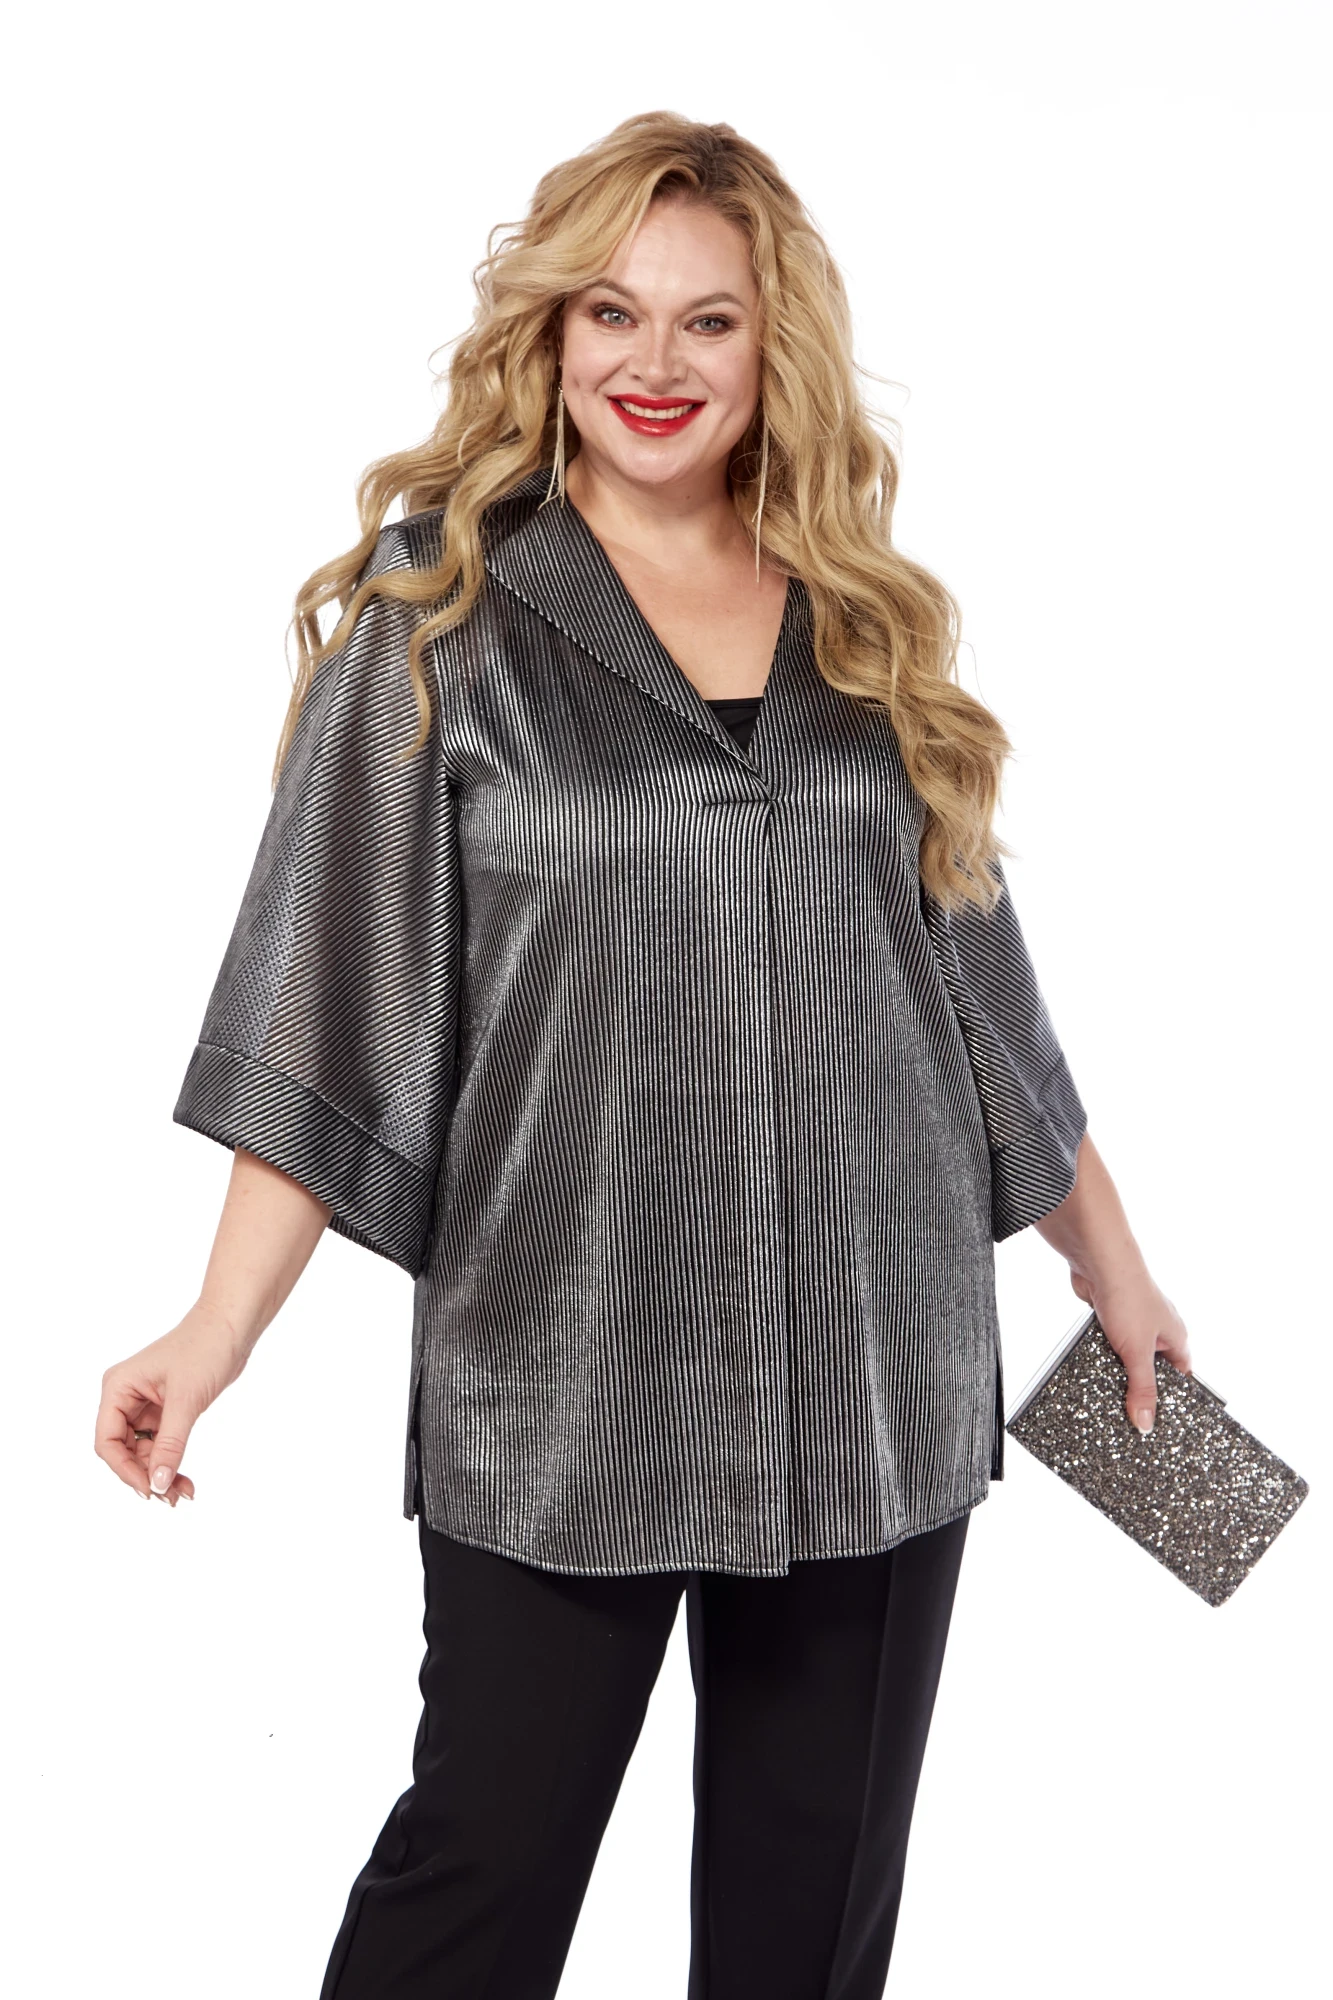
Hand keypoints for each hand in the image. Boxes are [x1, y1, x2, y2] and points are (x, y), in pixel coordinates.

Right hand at [95, 1298, 251, 1505]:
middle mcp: (125, 1397)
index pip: (106, 1441)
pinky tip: (184, 1480)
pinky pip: (161, 1443)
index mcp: (118, 1388)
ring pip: (143, 1451)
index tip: (149, 1490)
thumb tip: (156, 1484)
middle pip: (123, 1450)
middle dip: (144, 1475)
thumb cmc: (205, 1349)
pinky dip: (171, 1461)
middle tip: (170, 1499)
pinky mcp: (165, 1409)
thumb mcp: (186, 1401)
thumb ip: (170, 1444)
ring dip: (159, 1473)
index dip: (124, 1470)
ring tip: (182, 1494)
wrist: (232, 1325)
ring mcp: (145, 1404)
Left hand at [1070, 1267, 1192, 1434]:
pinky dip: (1103, 1356)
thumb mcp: (1138, 1352)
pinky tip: (1094, 1367)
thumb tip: (1146, 1423)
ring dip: (1119, 1370)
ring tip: (1111, 1391)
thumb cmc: (1129, 1296)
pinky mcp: (1111, 1320)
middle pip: (1153, 1371)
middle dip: (1141, 1388)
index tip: (1161, 1422)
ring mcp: (1134, 1325)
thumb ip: (1142, 1389)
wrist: (1098, 1262)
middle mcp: (1158, 1332)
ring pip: (1128, 1360)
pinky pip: (1110, 1347)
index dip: (1173, 1399)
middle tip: (1131, 1414)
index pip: (1182, 1378)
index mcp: (1177, 1339)